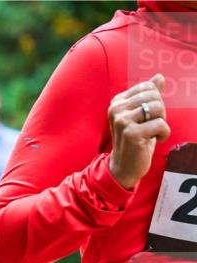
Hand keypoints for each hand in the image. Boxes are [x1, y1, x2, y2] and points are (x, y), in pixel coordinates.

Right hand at [108, 74, 170, 189]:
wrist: (123, 166)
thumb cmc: (134, 140)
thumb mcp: (140, 115)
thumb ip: (148, 95)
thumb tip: (159, 77)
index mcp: (117, 102)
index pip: (148, 87)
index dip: (155, 101)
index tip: (147, 116)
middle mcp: (116, 109)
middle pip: (154, 97)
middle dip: (160, 112)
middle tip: (150, 126)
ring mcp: (122, 121)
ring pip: (158, 108)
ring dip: (161, 122)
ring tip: (151, 132)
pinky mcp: (131, 133)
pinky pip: (161, 124)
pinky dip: (163, 134)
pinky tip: (153, 140)